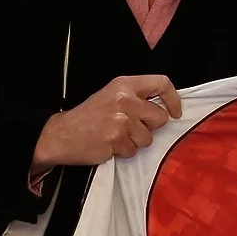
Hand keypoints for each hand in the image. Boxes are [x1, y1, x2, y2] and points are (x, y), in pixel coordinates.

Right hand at [32, 74, 181, 173]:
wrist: (62, 134)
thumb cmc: (88, 117)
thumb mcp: (111, 96)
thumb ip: (136, 98)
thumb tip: (165, 108)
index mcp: (125, 85)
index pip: (161, 83)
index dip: (173, 99)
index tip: (174, 112)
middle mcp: (125, 99)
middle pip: (160, 117)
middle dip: (149, 127)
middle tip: (130, 128)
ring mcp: (121, 120)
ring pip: (148, 138)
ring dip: (135, 142)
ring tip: (116, 136)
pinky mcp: (116, 139)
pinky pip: (133, 151)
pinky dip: (123, 152)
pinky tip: (109, 145)